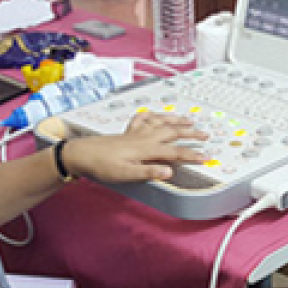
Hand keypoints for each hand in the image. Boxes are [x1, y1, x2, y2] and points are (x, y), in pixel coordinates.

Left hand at [63, 112, 207, 182]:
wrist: (82, 154)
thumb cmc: (101, 165)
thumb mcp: (126, 174)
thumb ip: (148, 172)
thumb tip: (169, 172)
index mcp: (146, 149)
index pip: (175, 152)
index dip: (192, 154)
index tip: (205, 156)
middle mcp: (143, 138)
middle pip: (172, 132)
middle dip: (190, 133)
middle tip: (204, 134)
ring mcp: (135, 133)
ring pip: (160, 122)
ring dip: (175, 120)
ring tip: (188, 120)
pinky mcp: (127, 132)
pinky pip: (143, 118)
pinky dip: (151, 114)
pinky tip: (154, 113)